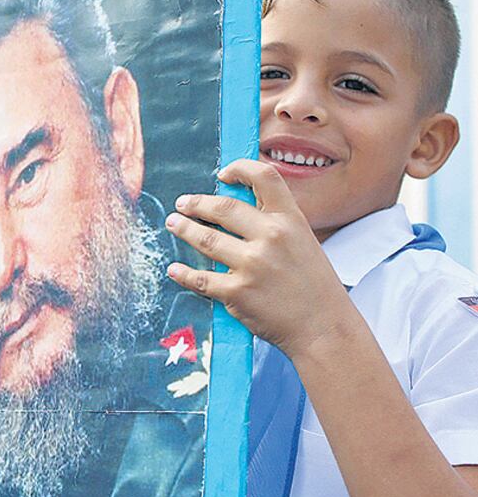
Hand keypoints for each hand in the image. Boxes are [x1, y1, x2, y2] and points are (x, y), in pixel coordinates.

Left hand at [165, 158, 355, 356]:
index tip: (222, 174)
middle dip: (196, 203)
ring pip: (205, 239)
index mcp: (291, 220)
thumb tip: (234, 210)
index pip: (265, 177)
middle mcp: (271, 237)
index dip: (240, 168)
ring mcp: (252, 264)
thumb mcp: (304, 242)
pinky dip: (183, 273)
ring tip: (174, 224)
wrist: (324, 327)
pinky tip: (175, 268)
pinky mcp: (236, 292)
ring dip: (184, 229)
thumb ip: (275, 224)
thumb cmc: (313, 286)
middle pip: (223, 207)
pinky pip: (200, 278)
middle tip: (182, 204)